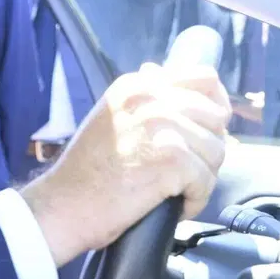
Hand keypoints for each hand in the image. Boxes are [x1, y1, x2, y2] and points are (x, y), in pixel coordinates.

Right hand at [21, 63, 232, 265]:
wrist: (63, 207)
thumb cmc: (84, 173)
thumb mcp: (109, 118)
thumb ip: (140, 98)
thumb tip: (160, 71)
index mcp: (139, 86)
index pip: (204, 79)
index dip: (215, 106)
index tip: (207, 130)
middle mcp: (153, 98)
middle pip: (216, 119)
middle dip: (207, 150)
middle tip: (185, 174)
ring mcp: (164, 126)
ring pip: (216, 152)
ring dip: (201, 178)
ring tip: (177, 193)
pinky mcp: (172, 159)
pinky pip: (206, 181)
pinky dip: (194, 200)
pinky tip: (175, 207)